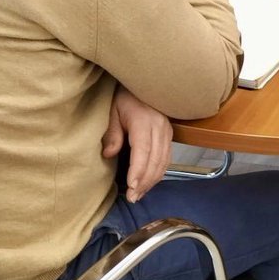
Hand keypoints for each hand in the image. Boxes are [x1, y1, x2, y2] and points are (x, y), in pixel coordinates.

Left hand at [101, 85, 174, 202]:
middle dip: (144, 181)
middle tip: (132, 197)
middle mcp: (160, 127)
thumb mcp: (113, 111)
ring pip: (163, 162)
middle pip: (155, 160)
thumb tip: (109, 154)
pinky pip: (166, 158)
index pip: (143, 150)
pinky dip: (158, 173)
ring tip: (138, 194)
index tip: (131, 186)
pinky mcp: (169, 135)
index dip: (138, 170)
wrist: (143, 83)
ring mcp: (167, 131)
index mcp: (144, 121)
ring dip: (152, 181)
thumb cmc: (124, 97)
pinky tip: (147, 183)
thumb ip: (112, 133)